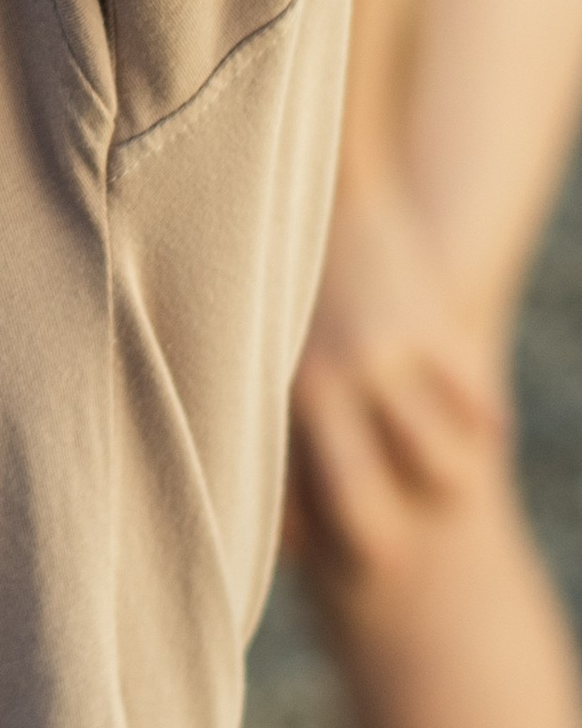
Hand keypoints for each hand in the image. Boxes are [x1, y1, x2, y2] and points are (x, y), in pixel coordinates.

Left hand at [287, 183, 506, 574]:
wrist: (313, 173)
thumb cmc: (265, 263)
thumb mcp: (248, 338)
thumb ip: (255, 400)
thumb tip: (249, 473)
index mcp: (264, 391)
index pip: (284, 509)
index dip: (306, 541)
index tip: (317, 551)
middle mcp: (321, 385)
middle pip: (363, 515)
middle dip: (379, 550)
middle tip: (392, 554)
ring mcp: (383, 358)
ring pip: (440, 471)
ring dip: (447, 482)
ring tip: (445, 479)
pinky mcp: (434, 329)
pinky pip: (477, 410)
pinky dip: (480, 425)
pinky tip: (474, 424)